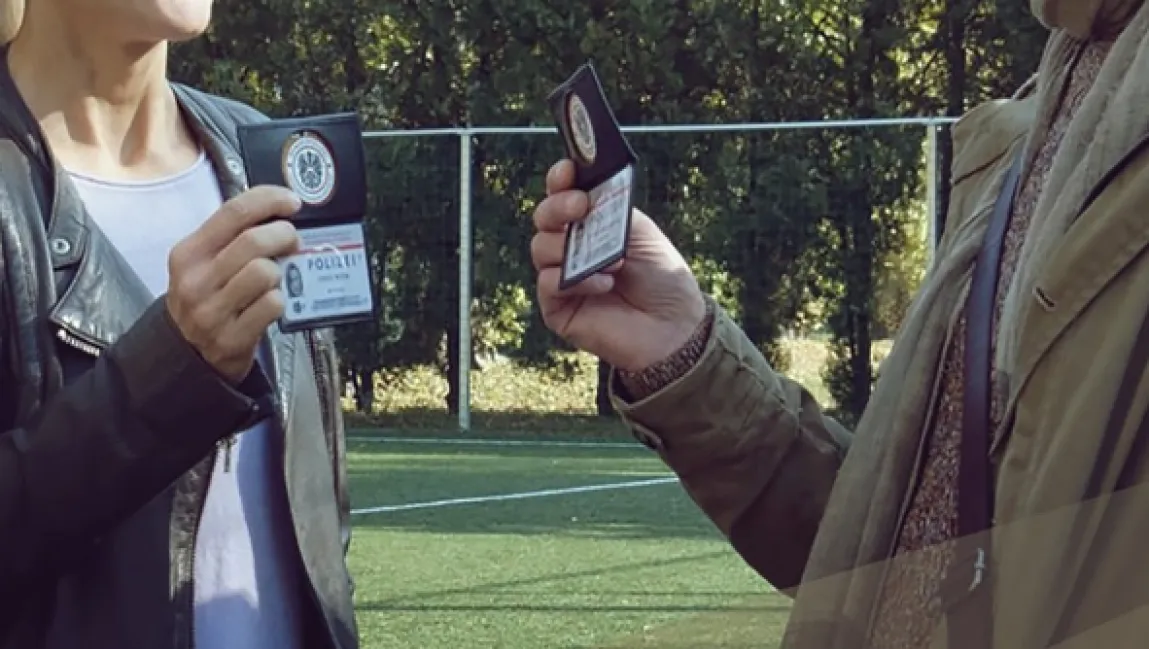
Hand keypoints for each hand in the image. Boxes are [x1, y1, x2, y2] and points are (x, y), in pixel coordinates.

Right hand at [166, 185, 301, 382]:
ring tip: (275, 278)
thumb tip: (277, 212)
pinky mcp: (231, 338)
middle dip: (284, 235)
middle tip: (292, 242)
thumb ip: (233, 237)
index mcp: (189, 253)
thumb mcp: (204, 264)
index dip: (269, 200)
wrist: (186, 354)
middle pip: (254, 241)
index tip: (291, 201)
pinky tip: (270, 303)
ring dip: (280, 273)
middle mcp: (196, 281)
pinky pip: (272, 305)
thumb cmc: (206, 299)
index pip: (233, 212)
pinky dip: (279, 301)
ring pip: (264, 272)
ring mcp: (212, 311)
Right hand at [531, 160, 706, 371]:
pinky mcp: (557, 308)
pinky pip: (548, 283)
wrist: (674, 325)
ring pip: (540, 247)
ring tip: (613, 262)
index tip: (568, 171)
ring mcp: (561, 278)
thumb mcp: (639, 230)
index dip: (559, 180)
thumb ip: (609, 209)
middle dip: (557, 206)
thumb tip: (582, 193)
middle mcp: (570, 248)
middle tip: (580, 207)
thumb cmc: (661, 278)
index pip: (561, 195)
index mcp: (589, 224)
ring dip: (573, 248)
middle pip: (542, 217)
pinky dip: (577, 281)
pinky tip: (604, 285)